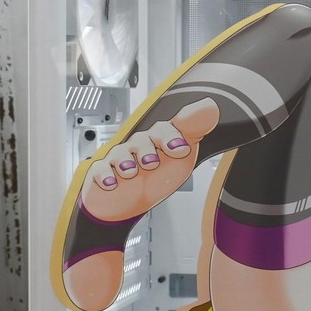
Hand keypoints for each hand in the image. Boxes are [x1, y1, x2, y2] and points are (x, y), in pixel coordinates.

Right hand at [80, 98, 219, 223]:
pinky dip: (104, 176)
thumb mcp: (179, 157)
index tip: (181, 150)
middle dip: (147, 149)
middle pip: (141, 140)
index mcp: (158, 142)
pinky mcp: (102, 174)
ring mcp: (119, 160)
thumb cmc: (155, 178)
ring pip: (119, 153)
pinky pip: (100, 170)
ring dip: (125, 162)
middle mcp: (138, 148)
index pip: (164, 130)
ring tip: (131, 173)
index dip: (172, 137)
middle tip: (152, 164)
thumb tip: (210, 105)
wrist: (128, 205)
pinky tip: (112, 183)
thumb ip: (192, 131)